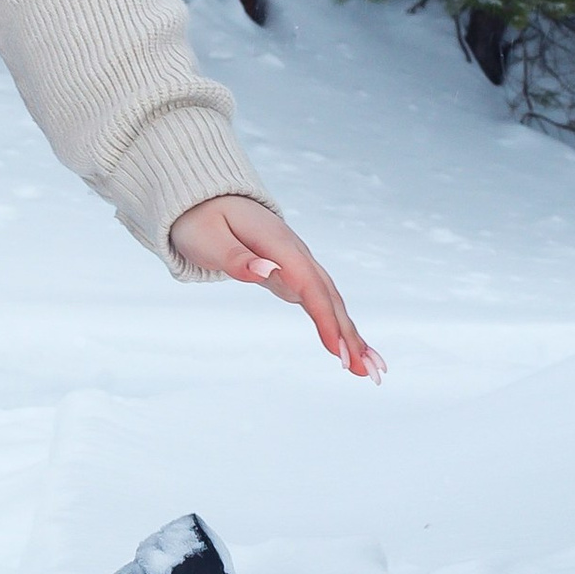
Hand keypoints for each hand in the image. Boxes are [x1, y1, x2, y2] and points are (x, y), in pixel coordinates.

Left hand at [169, 193, 384, 378]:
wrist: (207, 200)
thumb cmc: (202, 222)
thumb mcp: (208, 239)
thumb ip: (236, 258)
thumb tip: (267, 270)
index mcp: (278, 245)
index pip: (308, 286)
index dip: (325, 319)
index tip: (338, 351)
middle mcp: (295, 254)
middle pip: (328, 297)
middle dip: (350, 336)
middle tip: (370, 373)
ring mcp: (298, 264)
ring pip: (331, 302)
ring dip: (352, 336)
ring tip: (372, 371)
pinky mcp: (294, 274)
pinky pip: (321, 302)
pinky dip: (338, 327)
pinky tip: (350, 350)